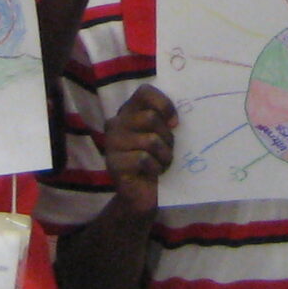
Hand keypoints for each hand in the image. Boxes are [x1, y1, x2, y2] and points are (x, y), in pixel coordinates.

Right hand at [100, 84, 177, 215]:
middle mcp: (116, 123)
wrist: (143, 197)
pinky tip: (153, 173)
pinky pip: (144, 159)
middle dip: (167, 137)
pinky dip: (155, 167)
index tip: (175, 123)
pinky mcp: (113, 163)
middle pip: (151, 117)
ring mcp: (111, 143)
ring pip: (150, 139)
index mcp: (129, 111)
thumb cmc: (157, 161)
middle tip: (167, 151)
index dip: (163, 104)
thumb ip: (166, 120)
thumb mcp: (163, 135)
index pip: (145, 92)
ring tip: (161, 164)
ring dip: (164, 155)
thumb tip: (176, 117)